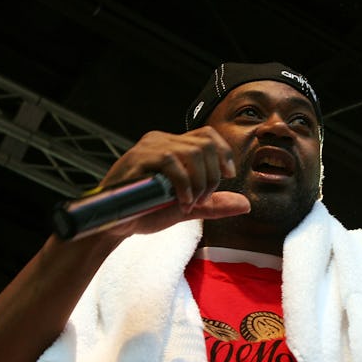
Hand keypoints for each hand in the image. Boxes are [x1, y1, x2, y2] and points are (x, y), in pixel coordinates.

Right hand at [94, 127, 249, 236]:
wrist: (116, 225)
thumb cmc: (146, 213)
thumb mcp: (188, 208)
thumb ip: (214, 205)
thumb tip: (245, 205)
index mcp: (173, 147)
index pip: (208, 136)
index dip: (224, 153)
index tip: (227, 176)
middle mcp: (162, 141)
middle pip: (206, 143)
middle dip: (212, 176)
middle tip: (202, 200)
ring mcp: (150, 147)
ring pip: (193, 152)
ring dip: (199, 183)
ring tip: (190, 203)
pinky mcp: (139, 158)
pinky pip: (172, 162)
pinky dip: (184, 185)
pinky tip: (181, 203)